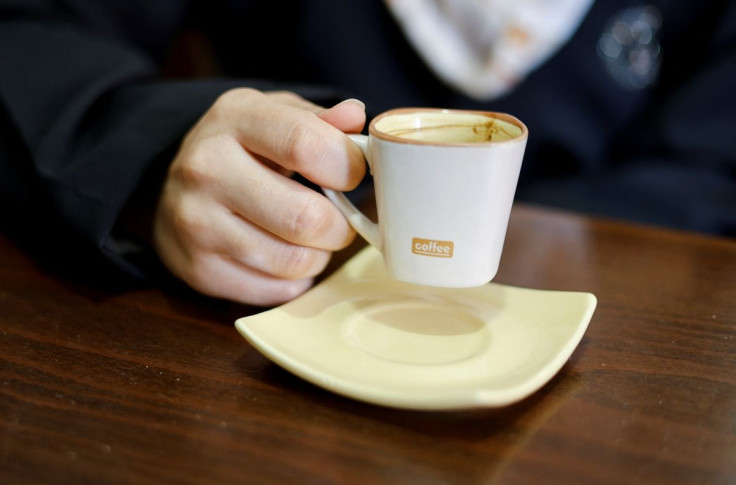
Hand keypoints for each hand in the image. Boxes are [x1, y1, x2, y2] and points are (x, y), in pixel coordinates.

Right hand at [153, 88, 365, 304]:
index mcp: (234, 119)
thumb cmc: (242, 148)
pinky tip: (281, 256)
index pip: (306, 144)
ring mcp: (196, 223)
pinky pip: (278, 290)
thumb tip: (354, 115)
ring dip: (318, 256)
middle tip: (335, 218)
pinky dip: (293, 280)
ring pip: (296, 261)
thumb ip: (320, 120)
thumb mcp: (276, 116)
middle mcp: (206, 169)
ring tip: (307, 238)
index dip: (347, 166)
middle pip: (306, 218)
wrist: (170, 188)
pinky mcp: (199, 269)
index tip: (352, 175)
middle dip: (339, 225)